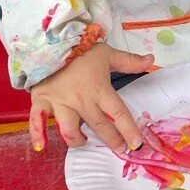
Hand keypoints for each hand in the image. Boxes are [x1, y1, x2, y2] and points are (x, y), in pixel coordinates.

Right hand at [29, 43, 153, 152]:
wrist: (51, 39)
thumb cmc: (80, 50)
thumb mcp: (107, 53)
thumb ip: (129, 61)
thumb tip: (151, 60)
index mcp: (99, 89)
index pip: (118, 113)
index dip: (129, 130)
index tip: (137, 144)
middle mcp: (81, 99)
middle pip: (99, 125)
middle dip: (111, 140)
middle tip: (121, 150)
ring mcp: (60, 102)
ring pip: (69, 128)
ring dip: (77, 140)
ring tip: (83, 142)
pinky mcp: (42, 100)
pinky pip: (37, 120)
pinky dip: (38, 134)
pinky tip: (41, 147)